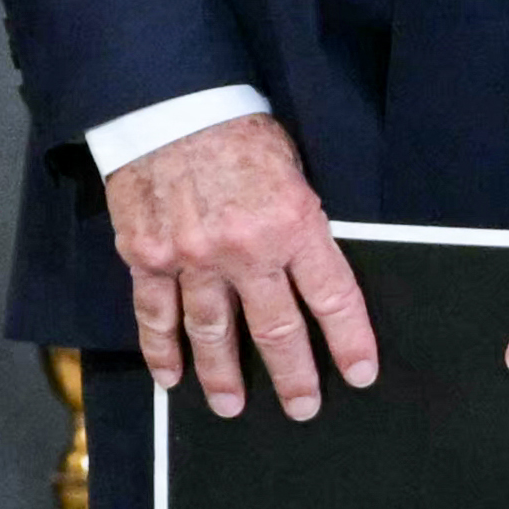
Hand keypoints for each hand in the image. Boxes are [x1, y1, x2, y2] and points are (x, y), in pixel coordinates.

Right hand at [101, 110, 374, 417]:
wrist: (167, 102)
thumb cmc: (237, 128)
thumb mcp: (291, 168)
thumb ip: (300, 222)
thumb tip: (308, 270)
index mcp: (292, 222)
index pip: (331, 296)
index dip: (349, 339)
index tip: (360, 372)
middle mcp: (244, 249)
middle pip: (276, 328)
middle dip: (292, 373)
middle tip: (303, 407)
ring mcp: (192, 258)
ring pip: (213, 333)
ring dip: (224, 376)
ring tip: (232, 406)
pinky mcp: (148, 256)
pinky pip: (155, 314)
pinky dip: (161, 350)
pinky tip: (170, 377)